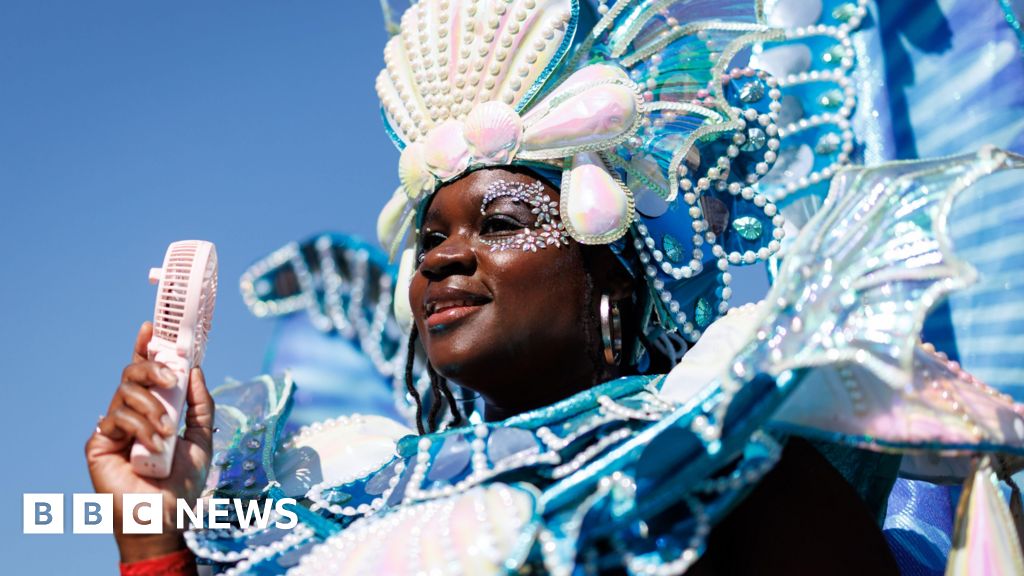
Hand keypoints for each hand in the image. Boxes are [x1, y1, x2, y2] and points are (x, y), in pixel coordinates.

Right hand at [85, 322, 214, 561]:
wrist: (165, 514)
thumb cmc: (182, 481)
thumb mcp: (202, 436)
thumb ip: (200, 403)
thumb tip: (194, 369)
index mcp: (154, 409)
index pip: (146, 372)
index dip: (146, 348)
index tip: (151, 327)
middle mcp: (132, 414)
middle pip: (132, 374)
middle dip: (151, 368)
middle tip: (170, 379)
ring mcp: (114, 427)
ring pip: (125, 392)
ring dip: (152, 407)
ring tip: (166, 431)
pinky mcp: (99, 442)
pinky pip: (116, 417)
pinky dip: (139, 426)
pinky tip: (152, 444)